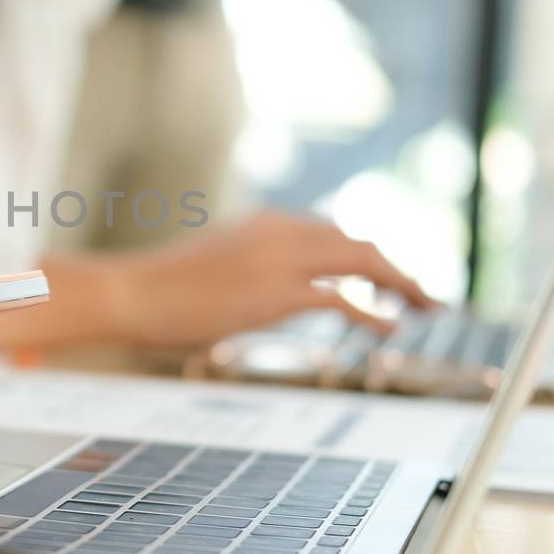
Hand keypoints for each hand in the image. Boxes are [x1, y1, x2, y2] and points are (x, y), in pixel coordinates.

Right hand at [0, 211, 436, 351]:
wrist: (129, 294)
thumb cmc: (157, 292)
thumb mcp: (213, 272)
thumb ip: (248, 276)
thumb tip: (257, 302)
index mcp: (265, 224)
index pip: (333, 235)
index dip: (367, 259)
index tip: (386, 282)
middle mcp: (280, 232)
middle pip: (359, 244)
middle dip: (396, 270)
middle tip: (423, 296)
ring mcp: (280, 261)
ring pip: (363, 261)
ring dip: (400, 284)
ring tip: (424, 308)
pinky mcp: (277, 294)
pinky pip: (343, 299)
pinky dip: (374, 313)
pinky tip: (389, 329)